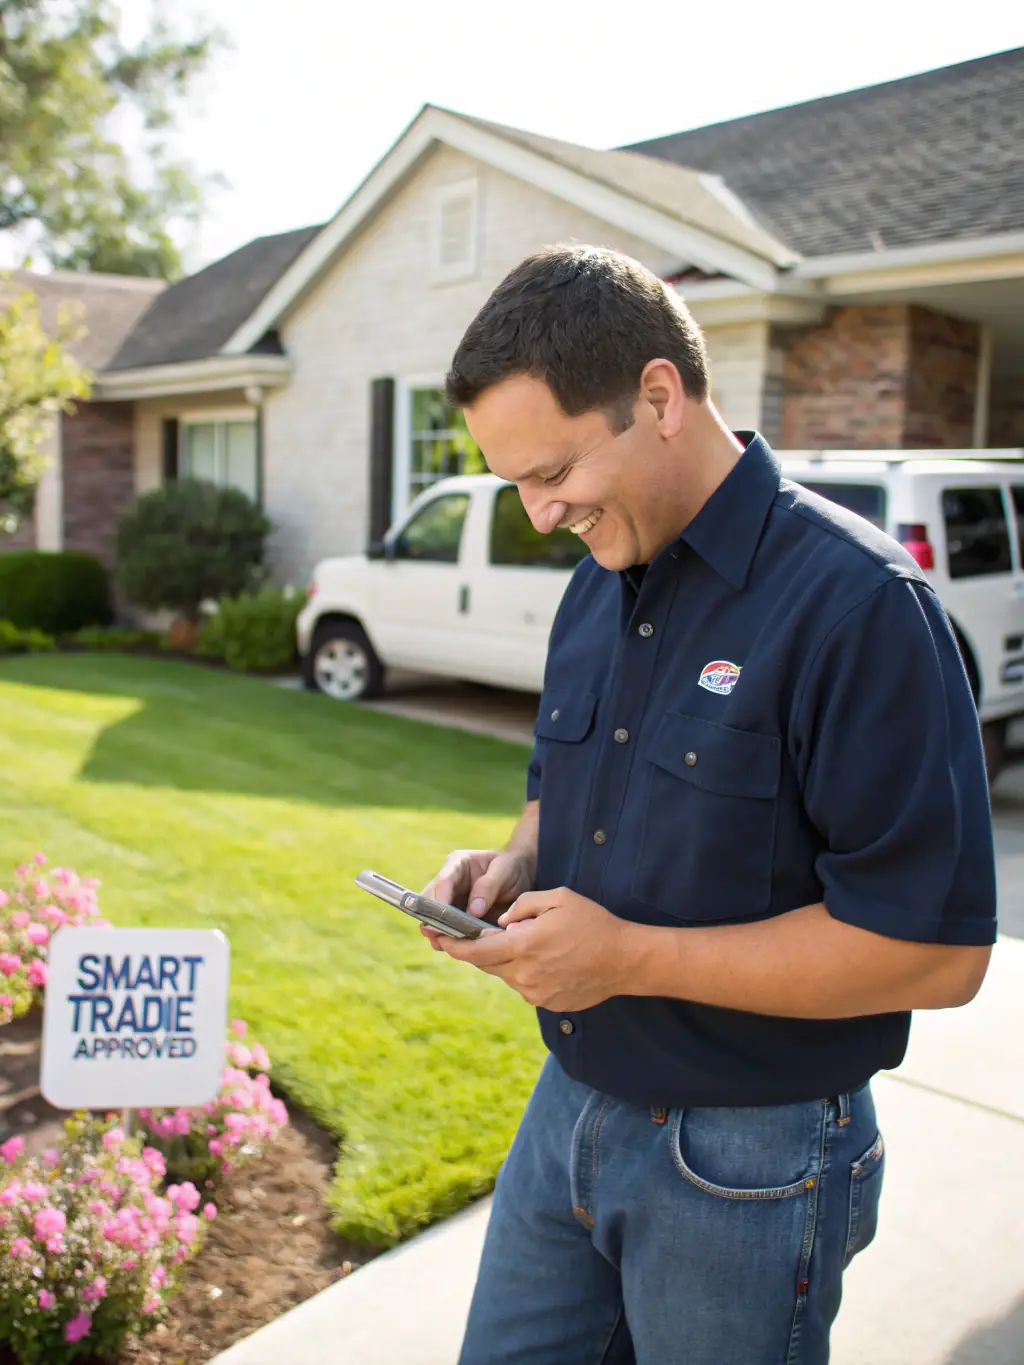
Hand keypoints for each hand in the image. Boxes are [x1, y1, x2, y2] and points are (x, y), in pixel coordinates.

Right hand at [420, 848, 533, 951]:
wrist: (520, 876)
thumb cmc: (510, 868)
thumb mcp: (504, 870)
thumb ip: (488, 887)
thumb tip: (472, 912)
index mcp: (457, 864)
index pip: (443, 882)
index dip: (440, 901)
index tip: (442, 919)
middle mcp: (448, 883)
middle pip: (431, 902)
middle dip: (434, 920)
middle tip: (439, 938)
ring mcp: (450, 901)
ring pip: (435, 918)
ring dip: (439, 932)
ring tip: (444, 946)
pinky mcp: (455, 917)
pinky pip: (447, 929)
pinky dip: (450, 939)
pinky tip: (457, 949)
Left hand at [437, 886, 636, 1010]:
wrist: (624, 960)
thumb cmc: (592, 923)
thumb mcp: (556, 898)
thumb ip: (522, 906)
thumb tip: (502, 921)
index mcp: (523, 946)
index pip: (476, 951)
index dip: (455, 946)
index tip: (441, 940)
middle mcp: (524, 974)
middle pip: (488, 965)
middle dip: (479, 951)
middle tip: (473, 937)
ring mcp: (535, 992)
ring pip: (506, 975)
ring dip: (507, 960)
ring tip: (528, 943)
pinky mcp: (547, 1003)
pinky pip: (525, 986)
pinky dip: (525, 972)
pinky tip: (545, 959)